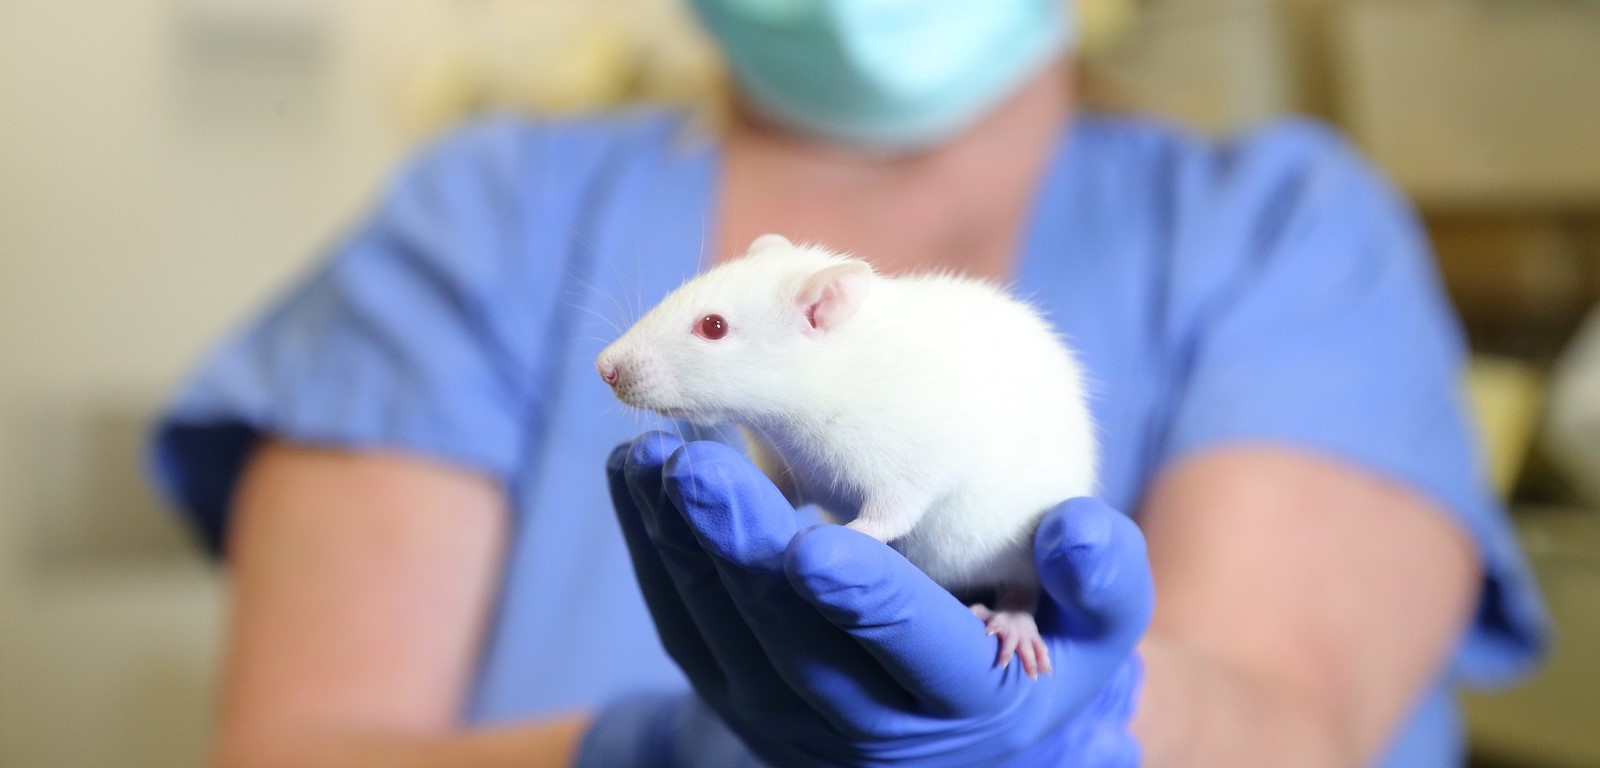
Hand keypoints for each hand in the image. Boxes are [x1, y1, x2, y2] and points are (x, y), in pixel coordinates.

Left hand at [593, 432, 1152, 766]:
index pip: (909, 649)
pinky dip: (653, 552)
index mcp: (960, 699)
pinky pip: (684, 625)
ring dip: (678, 545)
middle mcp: (866, 723)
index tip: (814, 544)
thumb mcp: (1098, 626)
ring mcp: (788, 715)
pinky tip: (635, 477)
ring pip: (720, 634)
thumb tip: (1078, 526)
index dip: (864, 602)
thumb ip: (1102, 576)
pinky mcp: (736, 691)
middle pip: (789, 638)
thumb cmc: (1043, 651)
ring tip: (649, 455)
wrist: (970, 733)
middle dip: (737, 550)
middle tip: (692, 469)